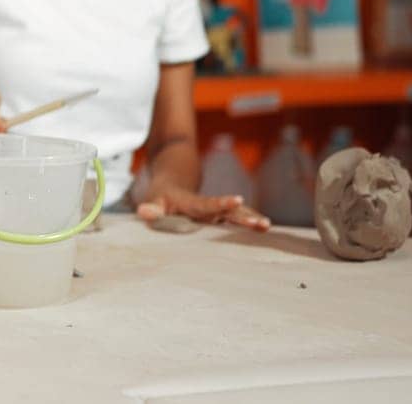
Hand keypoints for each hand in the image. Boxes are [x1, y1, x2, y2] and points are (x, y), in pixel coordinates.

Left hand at [137, 187, 270, 231]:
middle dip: (244, 216)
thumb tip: (145, 212)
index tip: (237, 199)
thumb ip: (151, 208)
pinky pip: (236, 218)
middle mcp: (207, 206)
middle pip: (228, 211)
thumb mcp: (153, 200)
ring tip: (266, 227)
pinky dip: (249, 221)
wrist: (173, 181)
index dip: (221, 203)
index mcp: (191, 203)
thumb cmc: (161, 196)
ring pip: (235, 214)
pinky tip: (264, 229)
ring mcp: (215, 211)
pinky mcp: (219, 216)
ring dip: (250, 219)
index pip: (207, 204)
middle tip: (261, 224)